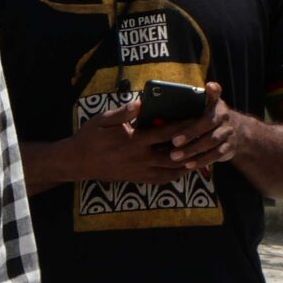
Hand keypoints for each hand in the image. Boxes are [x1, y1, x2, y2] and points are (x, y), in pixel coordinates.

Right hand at [63, 99, 189, 184]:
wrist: (78, 162)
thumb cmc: (90, 138)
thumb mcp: (103, 120)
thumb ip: (123, 112)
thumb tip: (140, 102)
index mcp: (134, 141)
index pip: (165, 133)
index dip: (183, 127)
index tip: (196, 119)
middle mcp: (140, 158)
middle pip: (174, 154)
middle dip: (191, 147)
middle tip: (204, 138)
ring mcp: (140, 171)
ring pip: (170, 170)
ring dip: (187, 163)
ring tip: (200, 154)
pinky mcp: (137, 179)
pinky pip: (161, 180)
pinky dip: (175, 175)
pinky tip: (182, 169)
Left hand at [161, 81, 247, 173]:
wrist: (234, 133)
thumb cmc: (205, 119)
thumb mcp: (199, 110)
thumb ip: (183, 108)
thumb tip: (151, 110)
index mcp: (214, 103)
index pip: (215, 93)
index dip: (213, 91)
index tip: (209, 86)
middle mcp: (223, 115)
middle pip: (208, 122)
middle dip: (190, 132)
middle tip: (174, 141)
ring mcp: (228, 131)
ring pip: (211, 141)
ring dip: (193, 149)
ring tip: (175, 156)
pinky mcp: (229, 147)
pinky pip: (215, 155)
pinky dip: (201, 160)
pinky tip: (188, 165)